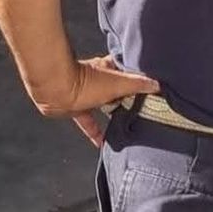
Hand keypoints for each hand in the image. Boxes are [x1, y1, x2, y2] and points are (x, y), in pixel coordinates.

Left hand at [35, 55, 159, 144]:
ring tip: (125, 127)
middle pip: (117, 89)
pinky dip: (95, 132)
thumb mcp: (117, 83)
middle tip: (140, 111)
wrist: (55, 90)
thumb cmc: (84, 82)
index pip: (128, 72)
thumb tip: (157, 84)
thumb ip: (137, 84)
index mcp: (109, 68)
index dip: (139, 78)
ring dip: (112, 115)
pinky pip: (89, 122)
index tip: (151, 88)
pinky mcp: (77, 108)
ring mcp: (87, 94)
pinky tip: (102, 143)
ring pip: (104, 106)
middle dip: (127, 98)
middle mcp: (99, 79)